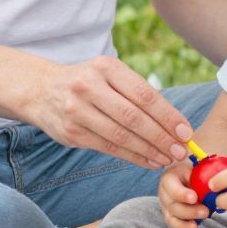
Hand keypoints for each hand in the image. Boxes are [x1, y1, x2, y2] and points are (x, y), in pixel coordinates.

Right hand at [21, 55, 193, 168]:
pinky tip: (148, 161)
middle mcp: (89, 86)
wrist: (41, 90)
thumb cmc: (88, 82)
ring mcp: (77, 111)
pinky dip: (133, 156)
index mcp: (105, 67)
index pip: (144, 94)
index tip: (186, 131)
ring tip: (167, 158)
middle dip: (161, 137)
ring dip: (149, 150)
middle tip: (180, 151)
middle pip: (134, 117)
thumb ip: (136, 92)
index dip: (168, 115)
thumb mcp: (108, 74)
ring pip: (121, 136)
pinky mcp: (71, 133)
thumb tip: (175, 122)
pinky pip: (108, 147)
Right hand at [159, 159, 204, 227]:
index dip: (182, 194)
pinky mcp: (170, 216)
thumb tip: (214, 183)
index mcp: (168, 179)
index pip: (172, 188)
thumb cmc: (189, 173)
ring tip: (203, 218)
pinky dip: (184, 227)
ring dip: (188, 221)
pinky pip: (175, 224)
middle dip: (190, 211)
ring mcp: (166, 207)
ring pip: (173, 218)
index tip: (194, 198)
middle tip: (205, 211)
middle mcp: (164, 194)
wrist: (183, 177)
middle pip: (173, 206)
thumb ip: (200, 177)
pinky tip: (194, 226)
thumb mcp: (193, 170)